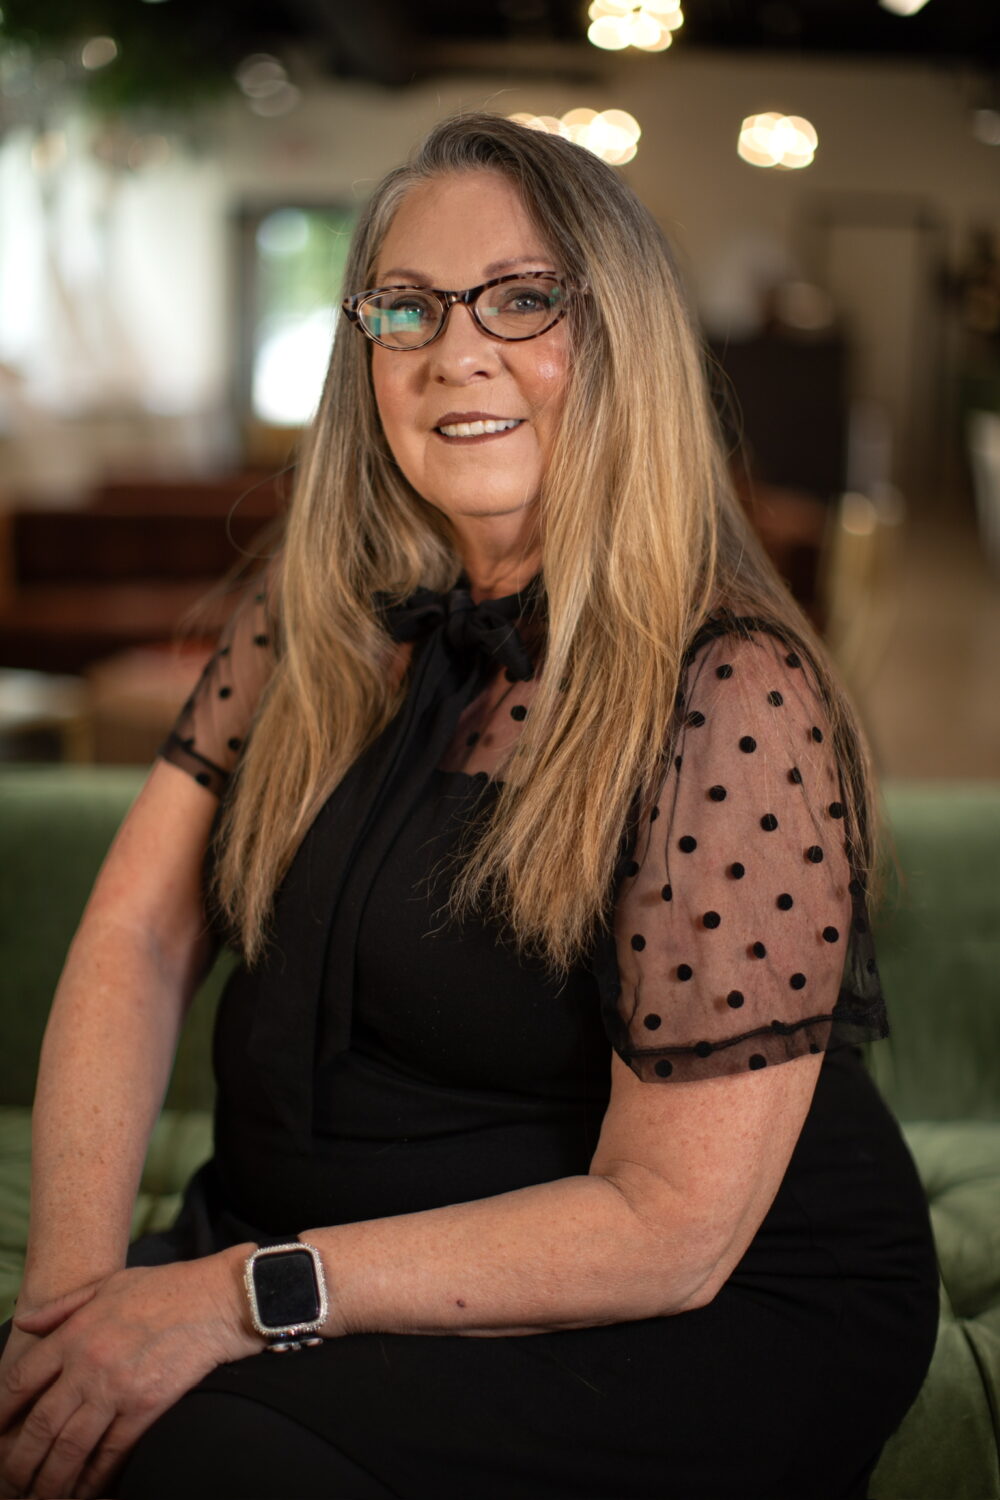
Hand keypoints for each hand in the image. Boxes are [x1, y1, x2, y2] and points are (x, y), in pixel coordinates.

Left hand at [0, 1253, 258, 1499]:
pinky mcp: (146, 1408)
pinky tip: (83, 1492)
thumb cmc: (165, 1287)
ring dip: (48, 1481)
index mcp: (74, 1333)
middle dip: (17, 1464)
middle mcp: (88, 1365)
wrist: (217, 1299)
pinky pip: (110, 1454)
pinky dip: (93, 1480)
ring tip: (37, 1499)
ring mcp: (116, 1389)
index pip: (19, 1380)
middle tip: (8, 1485)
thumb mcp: (108, 1283)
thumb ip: (62, 1306)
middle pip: (38, 1426)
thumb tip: (24, 1322)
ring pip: (69, 1449)